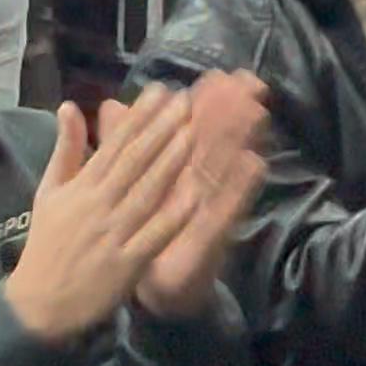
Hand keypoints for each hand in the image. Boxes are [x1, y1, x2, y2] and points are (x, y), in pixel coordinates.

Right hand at [3, 86, 207, 344]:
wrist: (39, 303)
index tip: (161, 92)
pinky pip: (154, 235)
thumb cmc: (48, 244)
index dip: (139, 116)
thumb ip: (65, 149)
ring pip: (146, 192)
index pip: (114, 144)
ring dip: (170, 163)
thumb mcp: (49, 192)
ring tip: (191, 134)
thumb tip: (69, 105)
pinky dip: (172, 215)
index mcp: (81, 187)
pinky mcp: (127, 263)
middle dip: (160, 129)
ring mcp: (113, 234)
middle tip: (185, 102)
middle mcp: (98, 205)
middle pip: (134, 162)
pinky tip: (194, 194)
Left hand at [133, 70, 271, 320]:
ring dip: (241, 140)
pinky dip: (240, 187)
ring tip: (257, 110)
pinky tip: (254, 164)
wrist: (145, 292)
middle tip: (249, 81)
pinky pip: (226, 209)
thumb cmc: (139, 236)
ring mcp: (204, 210)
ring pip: (224, 167)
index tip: (217, 74)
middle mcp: (192, 186)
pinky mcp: (209, 236)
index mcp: (171, 172)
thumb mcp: (122, 186)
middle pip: (213, 143)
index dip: (202, 102)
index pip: (188, 129)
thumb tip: (109, 105)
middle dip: (229, 112)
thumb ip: (117, 145)